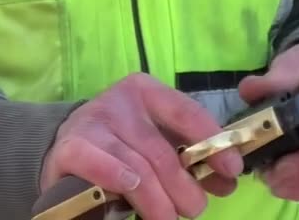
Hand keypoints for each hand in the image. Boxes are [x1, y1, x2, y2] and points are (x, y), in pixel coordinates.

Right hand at [40, 73, 244, 219]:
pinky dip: (117, 177)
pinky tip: (131, 188)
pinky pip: (98, 163)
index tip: (232, 170)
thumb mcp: (158, 143)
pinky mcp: (70, 147)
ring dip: (157, 198)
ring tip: (168, 218)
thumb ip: (190, 158)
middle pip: (161, 150)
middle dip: (184, 186)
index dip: (213, 142)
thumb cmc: (122, 144)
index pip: (187, 113)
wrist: (65, 148)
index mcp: (147, 92)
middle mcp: (120, 102)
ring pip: (136, 165)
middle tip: (195, 209)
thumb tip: (227, 180)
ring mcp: (93, 123)